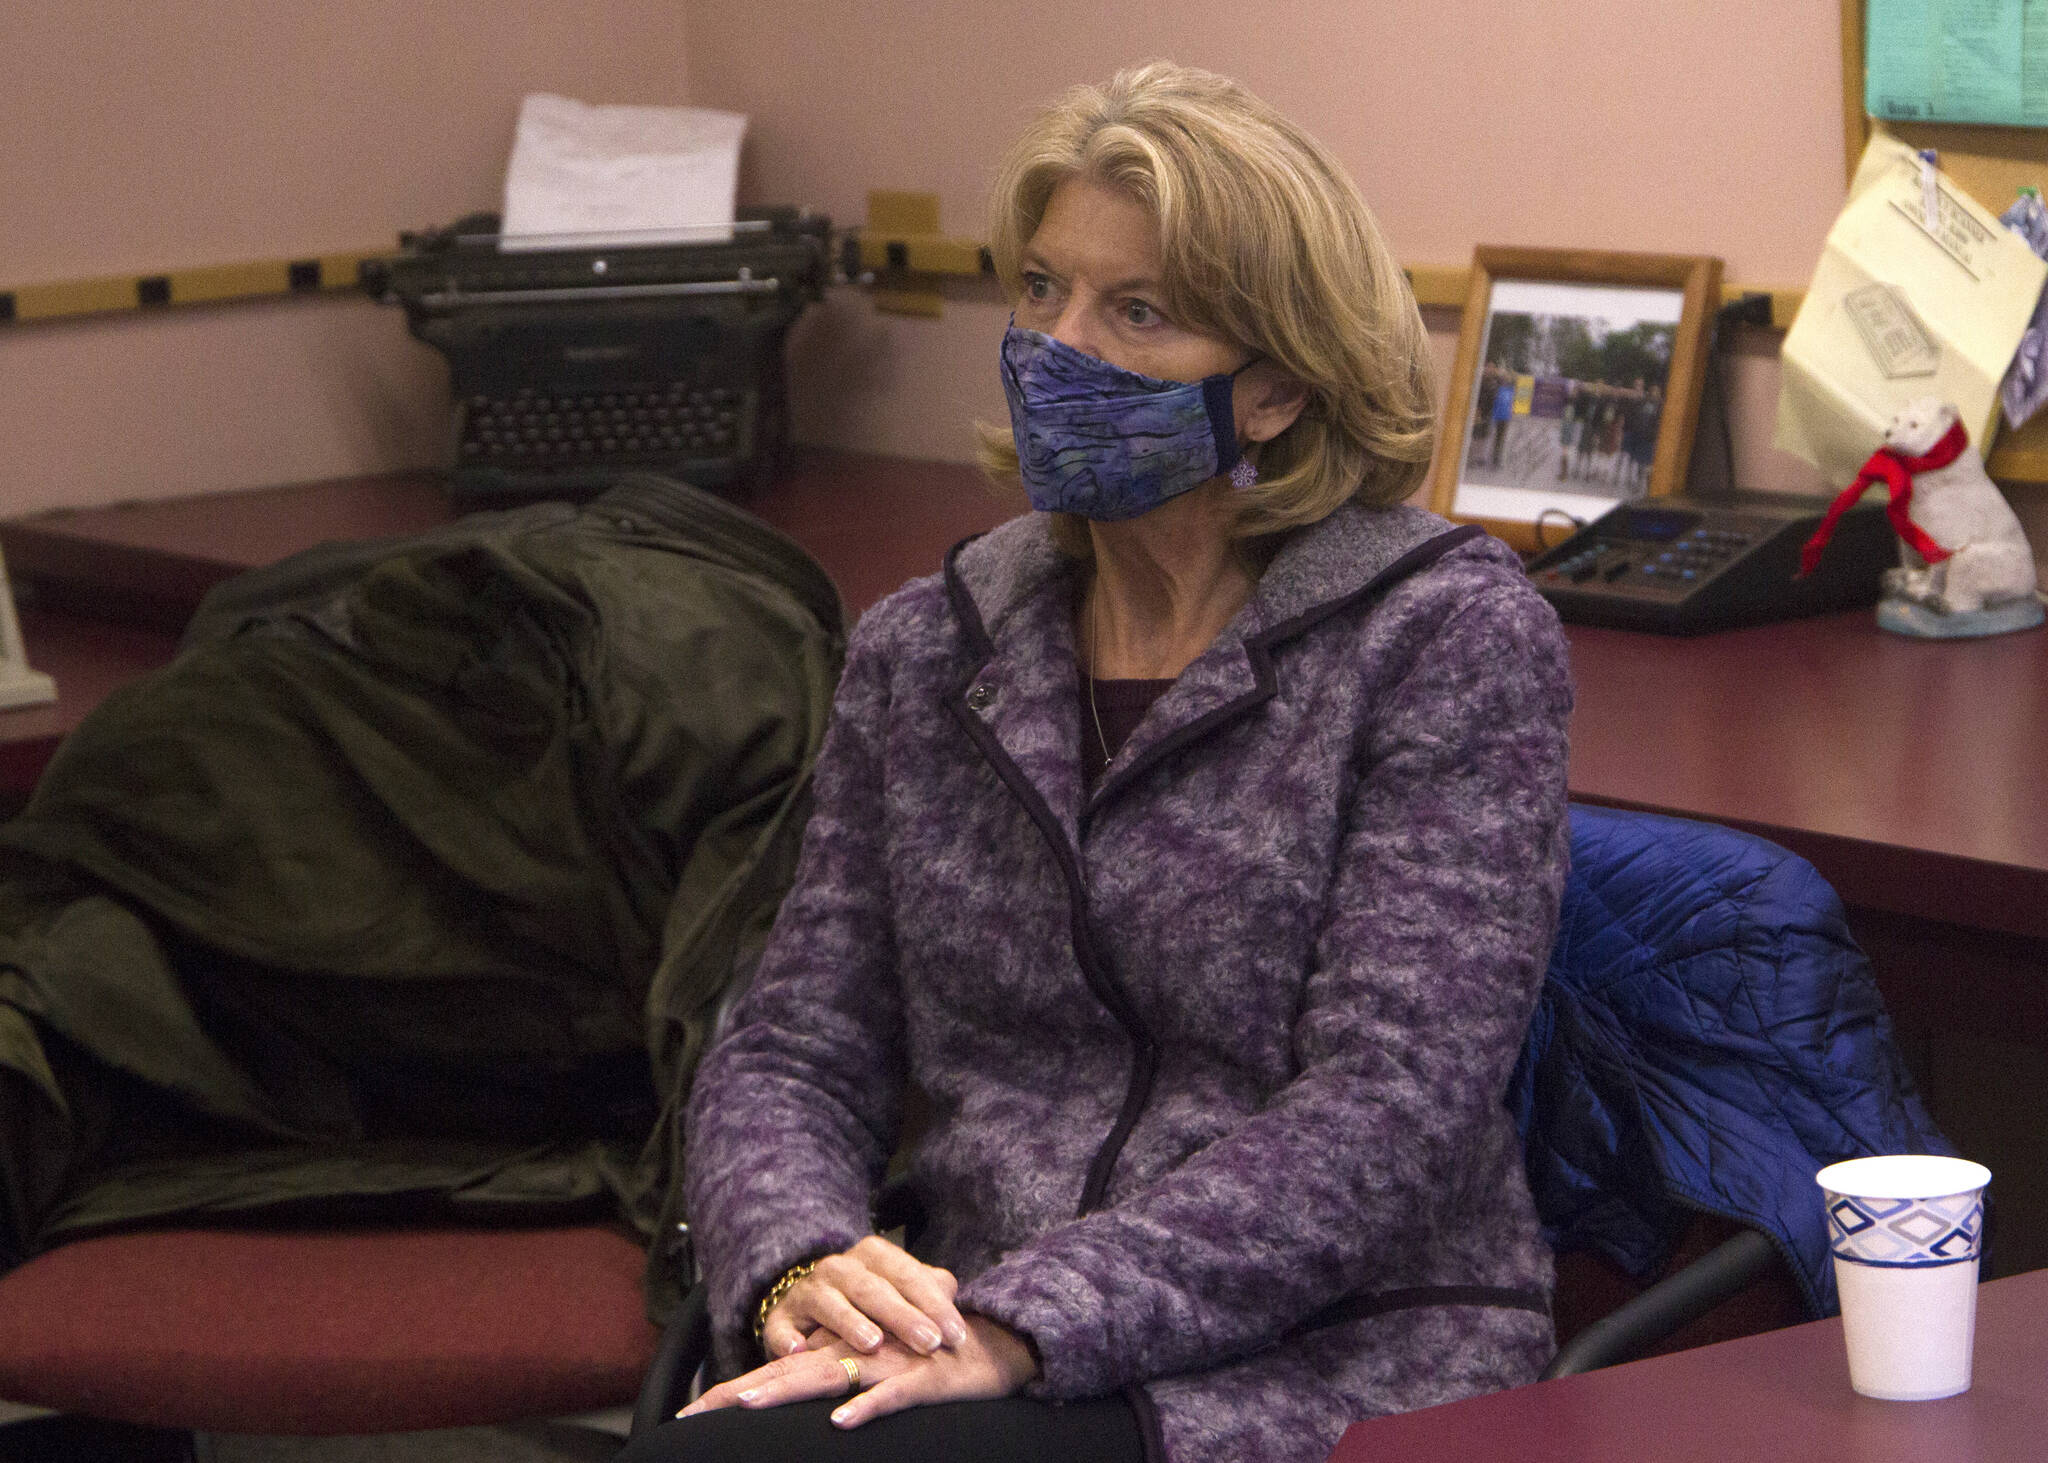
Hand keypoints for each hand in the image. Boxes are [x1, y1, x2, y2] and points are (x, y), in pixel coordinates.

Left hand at [677, 1314, 1038, 1428]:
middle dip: (741, 1392)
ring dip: (787, 1390)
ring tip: (747, 1403)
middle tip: (696, 1413)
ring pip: (829, 1376)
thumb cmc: (928, 1360)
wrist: (991, 1346)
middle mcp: (857, 1353)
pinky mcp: (920, 1379)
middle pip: (790, 1373)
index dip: (735, 1391)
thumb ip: (836, 1370)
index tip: (691, 1415)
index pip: (780, 1371)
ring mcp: (887, 1364)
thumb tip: (799, 1391)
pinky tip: (840, 1421)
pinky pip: (890, 1395)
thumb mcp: (874, 1367)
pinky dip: (866, 1407)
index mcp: (842, 1353)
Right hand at [758, 1235, 968, 1359]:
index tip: (957, 1336)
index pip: (908, 1275)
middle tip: (929, 1343)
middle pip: (873, 1289)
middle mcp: (839, 1267)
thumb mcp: (901, 1291)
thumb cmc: (870, 1302)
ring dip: (850, 1322)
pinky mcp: (779, 1318)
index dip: (934, 1305)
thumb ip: (929, 1291)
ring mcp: (807, 1291)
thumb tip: (953, 1295)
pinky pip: (781, 1327)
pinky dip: (789, 1338)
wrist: (809, 1304)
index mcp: (873, 1255)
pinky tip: (800, 1351)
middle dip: (903, 1316)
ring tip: (873, 1343)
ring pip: (829, 1303)